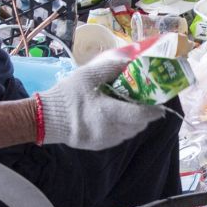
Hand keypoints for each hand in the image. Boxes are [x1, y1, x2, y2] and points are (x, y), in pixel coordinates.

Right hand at [34, 53, 164, 150]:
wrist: (46, 118)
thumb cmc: (67, 95)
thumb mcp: (87, 75)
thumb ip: (111, 67)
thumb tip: (131, 60)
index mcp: (108, 112)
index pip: (141, 115)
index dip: (154, 109)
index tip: (160, 103)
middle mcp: (110, 130)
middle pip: (139, 125)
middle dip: (145, 114)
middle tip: (145, 101)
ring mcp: (105, 141)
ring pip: (130, 133)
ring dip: (134, 122)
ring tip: (130, 108)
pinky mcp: (100, 146)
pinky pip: (120, 137)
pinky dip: (123, 128)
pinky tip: (116, 117)